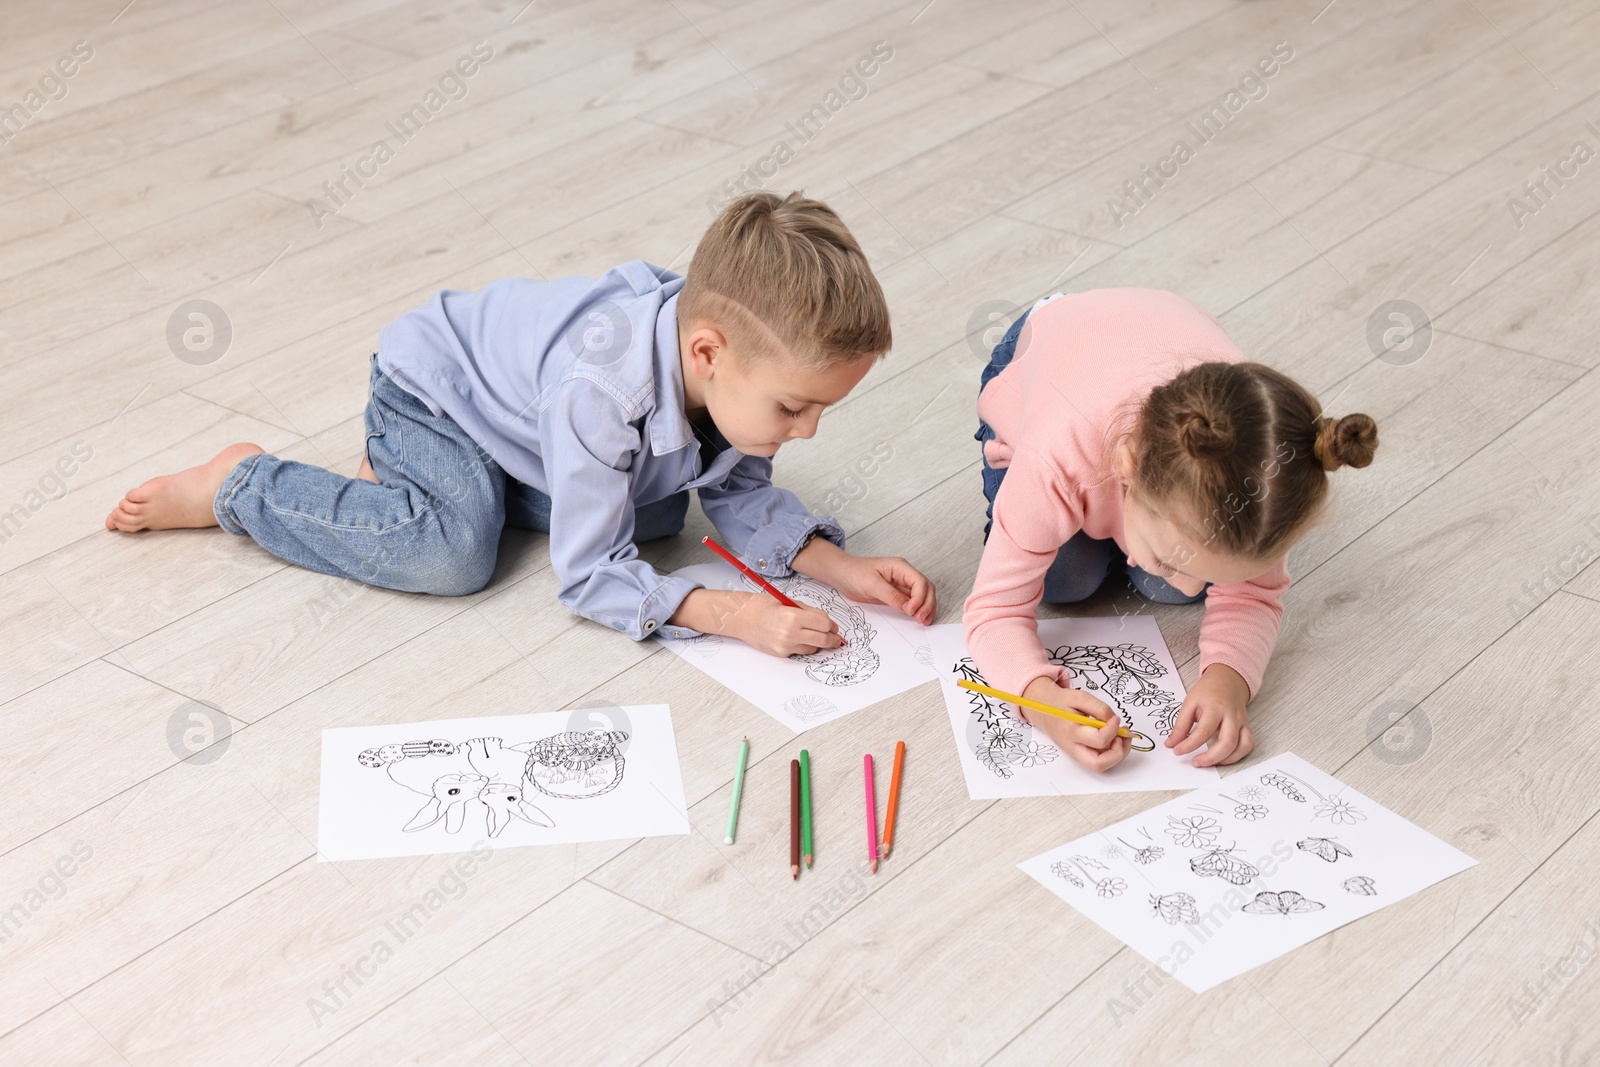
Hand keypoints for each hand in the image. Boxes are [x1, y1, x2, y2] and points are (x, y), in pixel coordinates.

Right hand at [723, 593, 843, 656]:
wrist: (743, 618)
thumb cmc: (764, 606)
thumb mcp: (790, 602)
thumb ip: (810, 612)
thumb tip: (827, 623)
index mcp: (794, 617)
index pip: (824, 624)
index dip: (832, 625)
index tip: (833, 626)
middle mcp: (790, 634)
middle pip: (823, 640)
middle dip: (832, 639)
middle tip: (835, 637)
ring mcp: (785, 646)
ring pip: (814, 648)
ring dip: (818, 643)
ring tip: (814, 634)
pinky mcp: (781, 654)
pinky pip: (801, 651)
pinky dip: (805, 645)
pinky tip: (799, 637)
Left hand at [794, 539, 936, 624]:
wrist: (843, 574)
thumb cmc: (854, 573)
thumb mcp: (871, 584)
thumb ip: (891, 595)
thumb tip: (908, 607)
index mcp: (900, 567)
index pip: (920, 582)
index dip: (919, 598)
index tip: (911, 611)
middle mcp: (904, 575)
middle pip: (927, 588)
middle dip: (927, 604)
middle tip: (921, 620)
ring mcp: (902, 584)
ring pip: (923, 595)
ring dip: (926, 608)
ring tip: (924, 622)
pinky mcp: (898, 594)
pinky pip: (914, 602)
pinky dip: (919, 610)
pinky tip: (918, 619)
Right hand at [1021, 676, 1129, 772]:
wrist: (1043, 709)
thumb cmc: (1061, 702)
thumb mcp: (1079, 697)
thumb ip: (1099, 708)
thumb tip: (1114, 721)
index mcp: (1071, 731)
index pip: (1099, 740)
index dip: (1113, 730)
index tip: (1116, 719)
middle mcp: (1073, 747)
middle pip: (1099, 764)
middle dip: (1119, 753)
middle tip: (1123, 737)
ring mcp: (1076, 753)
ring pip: (1100, 765)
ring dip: (1117, 753)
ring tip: (1121, 737)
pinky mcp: (1080, 754)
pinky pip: (1099, 759)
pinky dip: (1111, 751)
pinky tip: (1113, 738)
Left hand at [1165, 663, 1253, 766]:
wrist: (1227, 681)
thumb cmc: (1208, 692)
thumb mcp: (1189, 703)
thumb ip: (1180, 725)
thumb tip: (1171, 744)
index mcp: (1215, 707)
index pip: (1203, 731)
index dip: (1189, 745)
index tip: (1176, 751)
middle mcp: (1232, 716)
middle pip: (1227, 742)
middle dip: (1210, 758)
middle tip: (1195, 763)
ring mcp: (1242, 722)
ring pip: (1242, 747)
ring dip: (1226, 760)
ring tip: (1208, 763)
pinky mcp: (1247, 728)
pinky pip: (1248, 746)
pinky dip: (1238, 756)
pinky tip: (1223, 758)